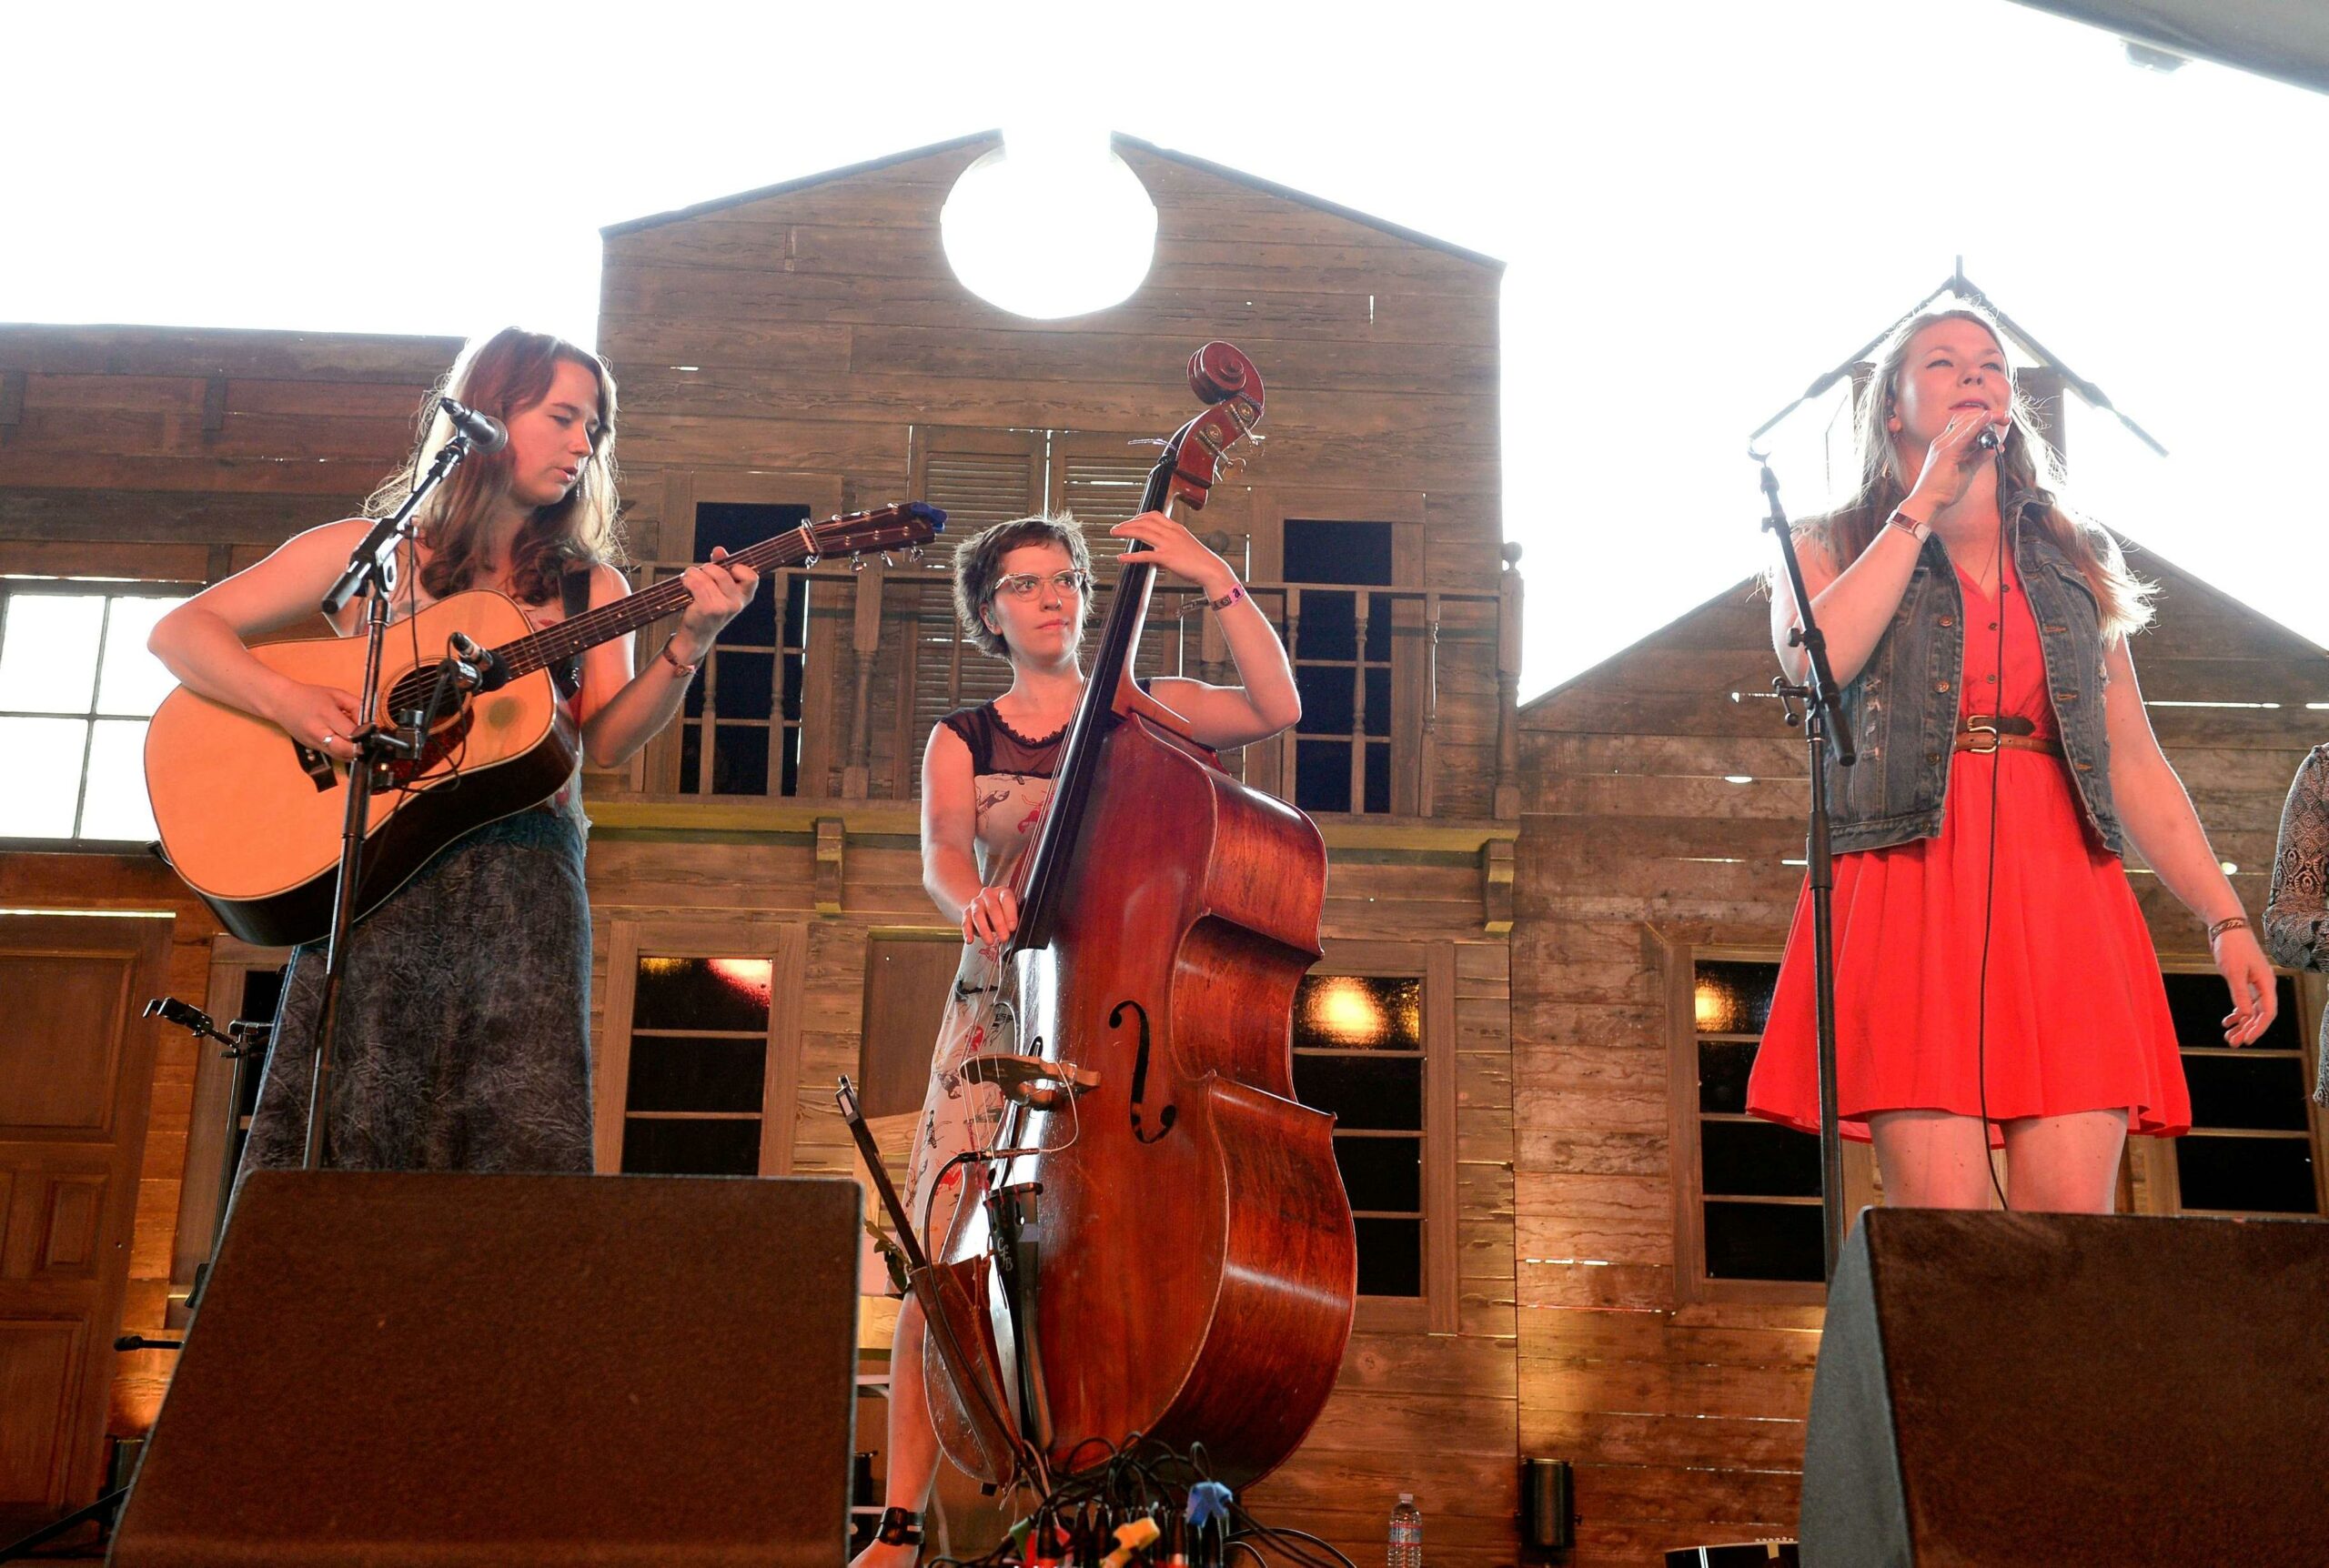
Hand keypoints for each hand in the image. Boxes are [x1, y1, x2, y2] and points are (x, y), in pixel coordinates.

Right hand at [269, 681, 362, 760]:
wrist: (281, 702)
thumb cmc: (309, 696)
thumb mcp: (336, 694)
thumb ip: (356, 706)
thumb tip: (369, 721)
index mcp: (326, 715)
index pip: (351, 733)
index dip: (364, 734)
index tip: (371, 730)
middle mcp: (318, 732)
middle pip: (346, 750)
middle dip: (360, 748)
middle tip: (367, 741)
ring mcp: (314, 743)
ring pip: (340, 756)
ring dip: (353, 752)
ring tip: (358, 741)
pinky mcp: (312, 748)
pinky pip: (333, 755)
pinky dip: (343, 752)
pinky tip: (346, 743)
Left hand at [671, 546, 759, 657]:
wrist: (697, 634)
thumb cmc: (708, 607)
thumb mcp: (719, 588)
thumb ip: (721, 567)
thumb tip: (719, 550)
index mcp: (744, 597)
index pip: (751, 576)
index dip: (739, 568)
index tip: (728, 570)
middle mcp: (737, 603)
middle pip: (722, 573)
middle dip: (707, 569)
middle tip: (700, 574)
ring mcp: (723, 607)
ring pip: (705, 577)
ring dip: (692, 574)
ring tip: (688, 579)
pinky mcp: (708, 609)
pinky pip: (696, 584)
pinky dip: (687, 580)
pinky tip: (685, 585)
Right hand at [961, 885, 1017, 946]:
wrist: (983, 903)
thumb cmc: (1001, 908)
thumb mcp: (1010, 909)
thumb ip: (1011, 918)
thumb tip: (1011, 930)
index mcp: (1002, 892)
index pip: (1006, 898)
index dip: (1010, 914)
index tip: (1012, 927)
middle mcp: (988, 895)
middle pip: (992, 908)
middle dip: (999, 924)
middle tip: (1004, 937)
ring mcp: (976, 903)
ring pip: (978, 915)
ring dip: (984, 930)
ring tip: (990, 941)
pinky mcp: (967, 913)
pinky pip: (966, 922)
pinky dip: (967, 932)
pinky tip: (970, 940)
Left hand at [1110, 512, 1233, 596]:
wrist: (1211, 569)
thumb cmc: (1200, 560)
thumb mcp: (1184, 547)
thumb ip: (1169, 549)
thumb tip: (1155, 558)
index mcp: (1176, 528)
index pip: (1153, 515)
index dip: (1139, 517)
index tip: (1130, 521)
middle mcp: (1171, 532)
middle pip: (1144, 521)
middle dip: (1127, 523)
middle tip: (1116, 528)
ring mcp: (1169, 544)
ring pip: (1142, 532)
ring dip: (1126, 531)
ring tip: (1115, 533)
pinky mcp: (1167, 557)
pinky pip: (1144, 555)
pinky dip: (1130, 556)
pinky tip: (1122, 558)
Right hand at [1904, 411, 2005, 514]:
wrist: (1927, 503)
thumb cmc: (1943, 491)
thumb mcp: (1967, 471)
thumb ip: (1979, 458)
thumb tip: (1994, 448)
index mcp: (1945, 445)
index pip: (1964, 424)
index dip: (1982, 420)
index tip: (1998, 421)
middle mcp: (1942, 442)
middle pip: (1966, 419)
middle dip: (1988, 416)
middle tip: (2005, 418)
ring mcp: (1943, 446)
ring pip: (1966, 423)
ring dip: (1987, 418)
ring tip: (2003, 417)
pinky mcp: (1946, 453)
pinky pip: (1965, 435)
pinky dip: (1977, 425)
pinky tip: (1987, 418)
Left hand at [2212, 925, 2276, 1045]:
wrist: (2225, 925)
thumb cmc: (2231, 946)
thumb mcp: (2233, 972)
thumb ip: (2240, 994)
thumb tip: (2244, 1016)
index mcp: (2266, 983)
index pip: (2267, 1012)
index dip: (2258, 1028)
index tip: (2247, 1040)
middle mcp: (2263, 984)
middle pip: (2259, 1014)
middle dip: (2248, 1029)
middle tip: (2233, 1042)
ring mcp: (2254, 982)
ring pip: (2251, 1009)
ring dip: (2241, 1023)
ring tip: (2228, 1035)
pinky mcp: (2244, 979)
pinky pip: (2244, 1001)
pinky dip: (2237, 1012)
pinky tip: (2227, 1021)